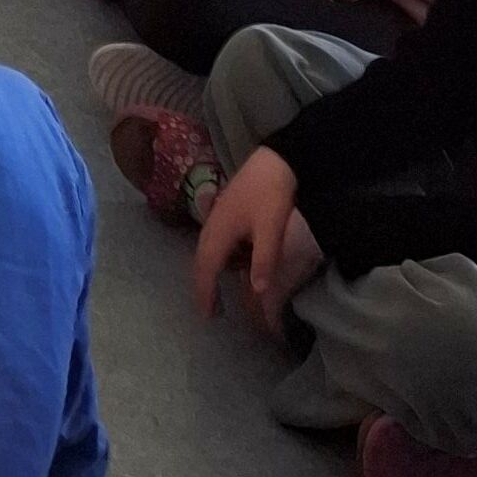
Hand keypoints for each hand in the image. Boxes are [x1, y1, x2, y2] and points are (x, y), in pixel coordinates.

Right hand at [192, 148, 322, 330]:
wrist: (275, 160)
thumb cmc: (271, 194)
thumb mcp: (271, 228)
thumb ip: (264, 259)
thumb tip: (257, 292)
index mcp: (219, 232)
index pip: (206, 269)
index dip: (205, 294)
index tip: (207, 316)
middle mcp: (212, 225)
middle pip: (201, 261)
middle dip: (203, 286)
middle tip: (210, 311)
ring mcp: (217, 217)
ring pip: (207, 251)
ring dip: (208, 273)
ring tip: (216, 292)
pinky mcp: (226, 212)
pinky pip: (214, 243)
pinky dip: (217, 259)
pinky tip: (231, 264)